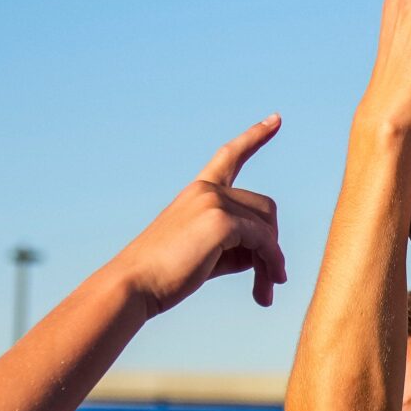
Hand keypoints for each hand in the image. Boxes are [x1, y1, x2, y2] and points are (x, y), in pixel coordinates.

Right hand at [105, 119, 287, 313]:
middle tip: (272, 280)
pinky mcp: (220, 221)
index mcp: (197, 192)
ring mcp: (213, 201)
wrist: (134, 286)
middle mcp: (206, 190)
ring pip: (267, 227)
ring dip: (272, 261)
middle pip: (265, 209)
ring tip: (265, 291)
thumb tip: (271, 253)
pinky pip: (264, 241)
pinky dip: (271, 264)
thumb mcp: (207, 253)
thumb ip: (238, 244)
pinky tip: (264, 290)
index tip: (276, 118)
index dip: (255, 137)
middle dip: (271, 246)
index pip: (230, 156)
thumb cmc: (167, 276)